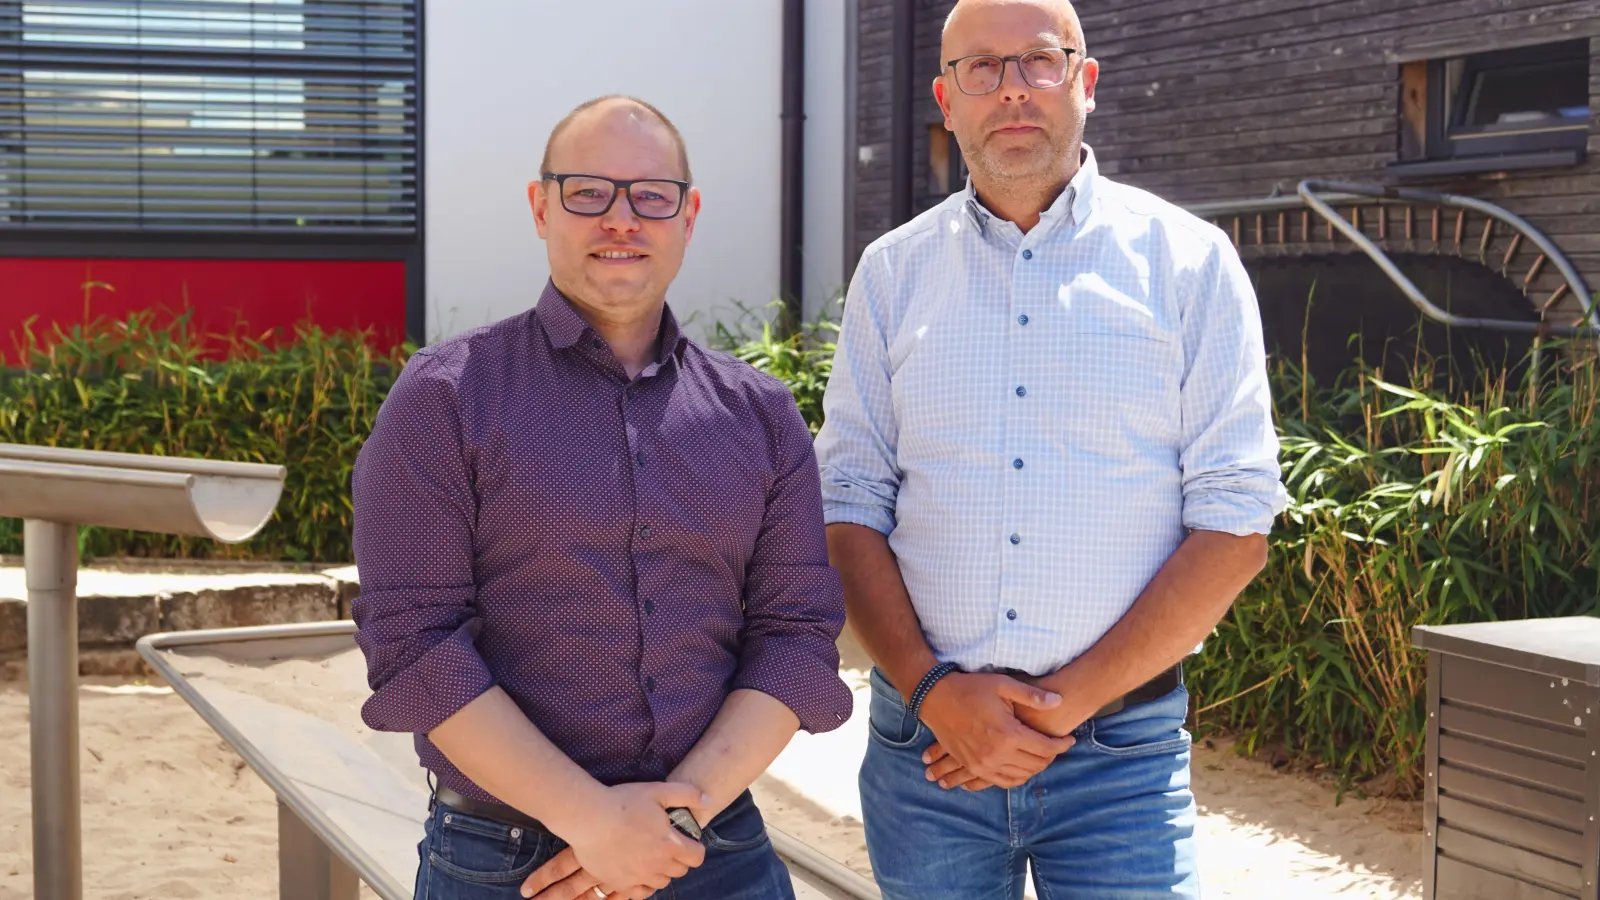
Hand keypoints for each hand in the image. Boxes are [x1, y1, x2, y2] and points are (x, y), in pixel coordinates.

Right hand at [522, 782, 707, 898]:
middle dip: (678, 859)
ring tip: (651, 857)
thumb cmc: (623, 802)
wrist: (588, 818)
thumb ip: (687, 795)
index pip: (697, 857)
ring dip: (661, 872)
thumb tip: (708, 801)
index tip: (687, 841)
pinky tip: (638, 872)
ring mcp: (638, 877)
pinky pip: (639, 893)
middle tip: (667, 845)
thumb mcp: (659, 790)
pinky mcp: (619, 883)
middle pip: (679, 871)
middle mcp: (657, 865)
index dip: (695, 849)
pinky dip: (642, 885)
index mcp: (670, 844)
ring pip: (660, 883)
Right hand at [915, 673, 1075, 790]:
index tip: (1070, 739)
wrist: (935, 698)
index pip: (1046, 748)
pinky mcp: (973, 767)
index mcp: (1008, 734)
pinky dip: (1016, 778)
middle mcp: (997, 754)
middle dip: (1051, 757)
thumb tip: (1058, 701)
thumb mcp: (1002, 684)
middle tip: (1057, 746)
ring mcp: (983, 764)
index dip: (1062, 745)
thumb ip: (1031, 696)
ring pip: (1020, 776)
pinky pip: (1000, 782)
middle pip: (1036, 765)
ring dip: (1035, 769)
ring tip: (1042, 756)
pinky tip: (1022, 769)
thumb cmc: (970, 688)